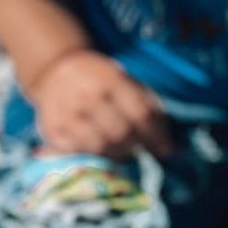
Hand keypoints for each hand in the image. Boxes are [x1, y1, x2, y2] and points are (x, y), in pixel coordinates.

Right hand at [28, 50, 173, 159]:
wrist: (56, 71)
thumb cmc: (102, 80)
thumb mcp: (128, 82)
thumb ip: (151, 109)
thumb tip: (174, 147)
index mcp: (111, 79)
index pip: (140, 114)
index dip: (156, 137)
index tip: (166, 152)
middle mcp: (88, 96)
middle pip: (121, 134)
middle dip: (136, 148)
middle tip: (140, 151)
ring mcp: (68, 114)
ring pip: (101, 148)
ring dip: (117, 155)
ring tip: (121, 151)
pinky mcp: (53, 131)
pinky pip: (80, 154)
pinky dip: (94, 157)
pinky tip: (99, 149)